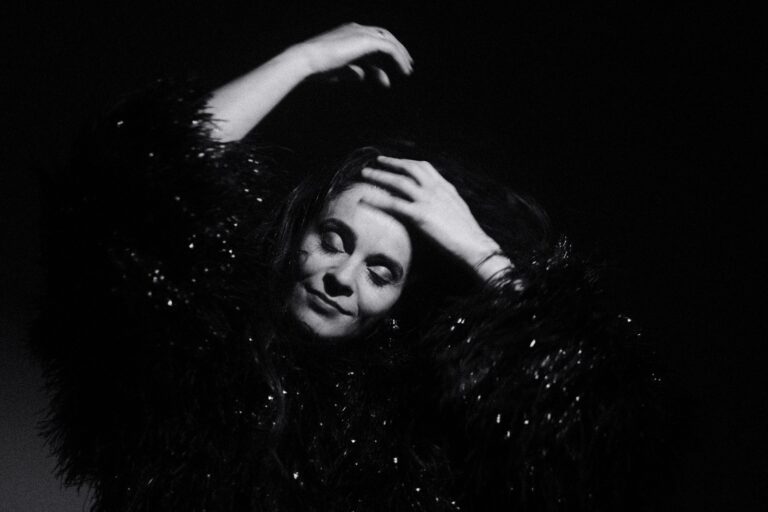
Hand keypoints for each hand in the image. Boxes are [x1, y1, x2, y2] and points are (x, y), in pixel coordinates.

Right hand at [288, 23, 413, 86]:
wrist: (307, 60)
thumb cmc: (317, 68)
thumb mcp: (339, 70)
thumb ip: (352, 71)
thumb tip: (363, 76)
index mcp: (347, 33)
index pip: (370, 40)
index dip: (382, 53)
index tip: (390, 68)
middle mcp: (356, 29)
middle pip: (383, 37)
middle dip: (396, 50)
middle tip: (406, 65)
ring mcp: (361, 32)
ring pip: (389, 41)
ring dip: (400, 55)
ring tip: (407, 70)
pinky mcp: (367, 40)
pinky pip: (390, 48)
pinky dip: (398, 59)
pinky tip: (403, 71)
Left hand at [359, 156, 513, 282]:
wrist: (476, 247)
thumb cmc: (468, 236)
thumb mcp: (457, 213)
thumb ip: (444, 205)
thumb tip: (436, 208)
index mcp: (446, 188)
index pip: (424, 167)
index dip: (407, 163)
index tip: (396, 162)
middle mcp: (436, 189)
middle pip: (409, 168)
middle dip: (391, 163)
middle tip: (376, 161)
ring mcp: (428, 201)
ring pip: (398, 182)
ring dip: (379, 176)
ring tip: (365, 174)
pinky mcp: (421, 215)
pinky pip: (393, 204)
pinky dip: (376, 199)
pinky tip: (363, 198)